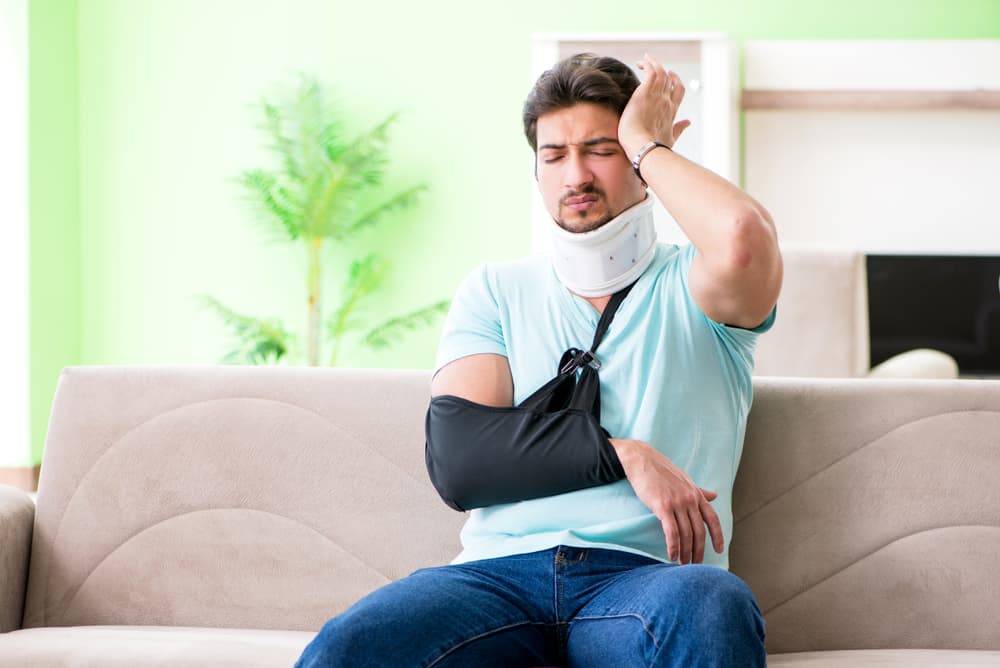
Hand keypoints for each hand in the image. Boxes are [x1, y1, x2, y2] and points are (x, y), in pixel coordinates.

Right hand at [610, 438, 723, 563]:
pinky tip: (671, 556)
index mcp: (696, 494)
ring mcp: (677, 503)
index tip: (719, 550)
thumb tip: (714, 496)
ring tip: (682, 563)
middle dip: (698, 550)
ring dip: (685, 552)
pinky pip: (671, 532)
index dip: (718, 536)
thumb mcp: (684, 479)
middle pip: (699, 531)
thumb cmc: (661, 471)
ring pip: (686, 534)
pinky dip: (673, 547)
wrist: (642, 460)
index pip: (712, 519)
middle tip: (696, 564)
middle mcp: (690, 499)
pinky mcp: (662, 507)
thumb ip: (699, 491)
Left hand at [618, 53, 691, 157]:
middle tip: (655, 65)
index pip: (678, 91)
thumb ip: (679, 129)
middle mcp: (667, 101)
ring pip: (660, 72)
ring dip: (654, 63)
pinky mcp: (644, 93)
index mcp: (672, 111)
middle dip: (664, 70)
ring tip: (645, 59)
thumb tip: (688, 122)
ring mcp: (657, 96)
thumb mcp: (670, 138)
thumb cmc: (654, 147)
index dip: (675, 81)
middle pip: (669, 79)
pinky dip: (648, 63)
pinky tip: (641, 62)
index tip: (671, 76)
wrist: (643, 147)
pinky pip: (651, 71)